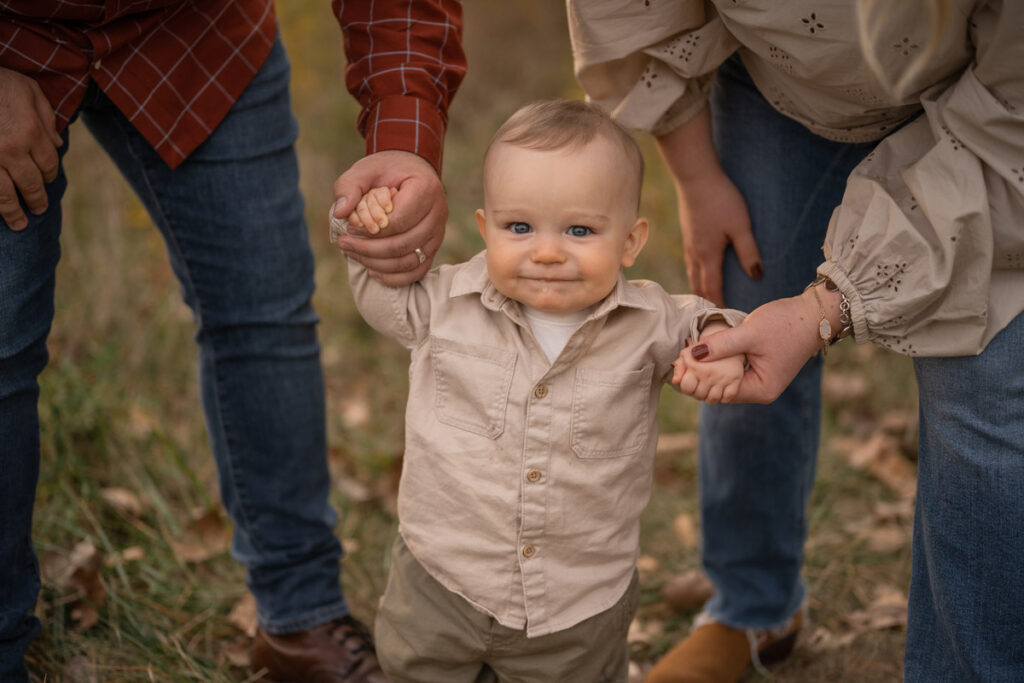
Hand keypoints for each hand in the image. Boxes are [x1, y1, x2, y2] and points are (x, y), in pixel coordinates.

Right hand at [0, 67, 61, 229]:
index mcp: (31, 132)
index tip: (48, 180)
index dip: (50, 175)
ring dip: (13, 212)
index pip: (48, 164)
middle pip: (31, 184)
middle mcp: (12, 149)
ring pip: (4, 193)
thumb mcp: (28, 89)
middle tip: (39, 210)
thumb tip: (57, 143)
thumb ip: (46, 117)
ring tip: (20, 224)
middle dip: (37, 199)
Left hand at [332, 150, 446, 285]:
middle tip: (344, 244)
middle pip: (403, 244)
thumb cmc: (387, 171)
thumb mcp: (365, 170)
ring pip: (410, 261)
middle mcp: (438, 213)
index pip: (399, 221)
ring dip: (378, 264)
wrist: (411, 172)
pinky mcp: (434, 247)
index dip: (371, 230)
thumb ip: (349, 186)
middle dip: (369, 249)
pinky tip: (373, 272)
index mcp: (426, 189)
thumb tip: (340, 213)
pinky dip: (395, 277)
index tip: (350, 228)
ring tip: (354, 256)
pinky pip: (418, 271)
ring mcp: (438, 233)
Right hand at [673, 171, 760, 306]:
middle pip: (698, 287)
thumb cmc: (720, 200)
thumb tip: (757, 276)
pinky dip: (695, 277)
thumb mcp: (740, 225)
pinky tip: (700, 275)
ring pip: (692, 276)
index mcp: (708, 256)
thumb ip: (748, 252)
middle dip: (707, 304)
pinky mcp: (688, 236)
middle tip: (715, 318)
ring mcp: (689, 245)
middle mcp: (695, 255)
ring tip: (708, 302)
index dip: (719, 305)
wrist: (695, 178)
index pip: (712, 289)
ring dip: (699, 291)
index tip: (725, 320)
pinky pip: (690, 265)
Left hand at [686, 291, 825, 402]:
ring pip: (723, 380)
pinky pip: (730, 370)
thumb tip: (692, 354)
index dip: (696, 382)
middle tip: (677, 359)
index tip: (678, 365)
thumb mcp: (750, 333)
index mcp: (761, 389)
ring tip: (685, 353)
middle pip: (719, 390)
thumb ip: (721, 345)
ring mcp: (759, 380)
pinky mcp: (757, 368)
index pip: (719, 393)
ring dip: (705, 369)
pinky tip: (700, 351)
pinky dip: (716, 363)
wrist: (815, 313)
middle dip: (698, 377)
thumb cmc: (787, 324)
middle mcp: (760, 390)